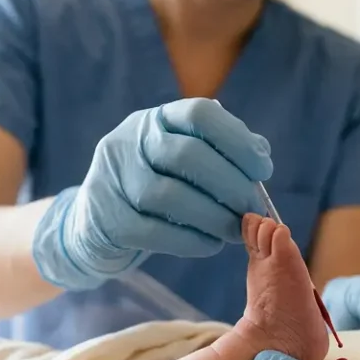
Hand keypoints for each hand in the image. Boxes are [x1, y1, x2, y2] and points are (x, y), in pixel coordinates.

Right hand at [32, 98, 272, 289]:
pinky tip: (211, 245)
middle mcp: (130, 140)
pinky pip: (154, 231)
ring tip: (236, 231)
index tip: (263, 169)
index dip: (237, 140)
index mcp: (156, 119)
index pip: (200, 114)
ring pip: (170, 196)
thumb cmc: (155, 189)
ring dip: (214, 216)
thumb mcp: (182, 162)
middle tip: (253, 209)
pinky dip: (191, 240)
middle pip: (188, 155)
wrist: (95, 225)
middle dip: (230, 185)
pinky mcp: (107, 218)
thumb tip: (261, 154)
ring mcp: (113, 178)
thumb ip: (221, 153)